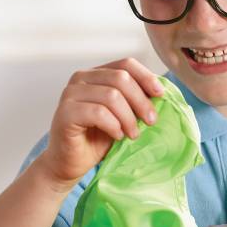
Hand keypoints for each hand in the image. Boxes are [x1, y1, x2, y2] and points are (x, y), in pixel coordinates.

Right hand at [36, 58, 163, 190]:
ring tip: (133, 134)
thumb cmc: (99, 138)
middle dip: (141, 101)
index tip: (160, 95)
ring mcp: (70, 94)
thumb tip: (160, 93)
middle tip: (151, 121)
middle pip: (121, 78)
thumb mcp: (123, 114)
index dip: (146, 77)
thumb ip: (135, 100)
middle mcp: (81, 78)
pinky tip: (117, 135)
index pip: (126, 64)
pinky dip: (113, 125)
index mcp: (97, 74)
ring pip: (112, 96)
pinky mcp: (65, 112)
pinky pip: (98, 113)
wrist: (71, 162)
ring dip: (128, 117)